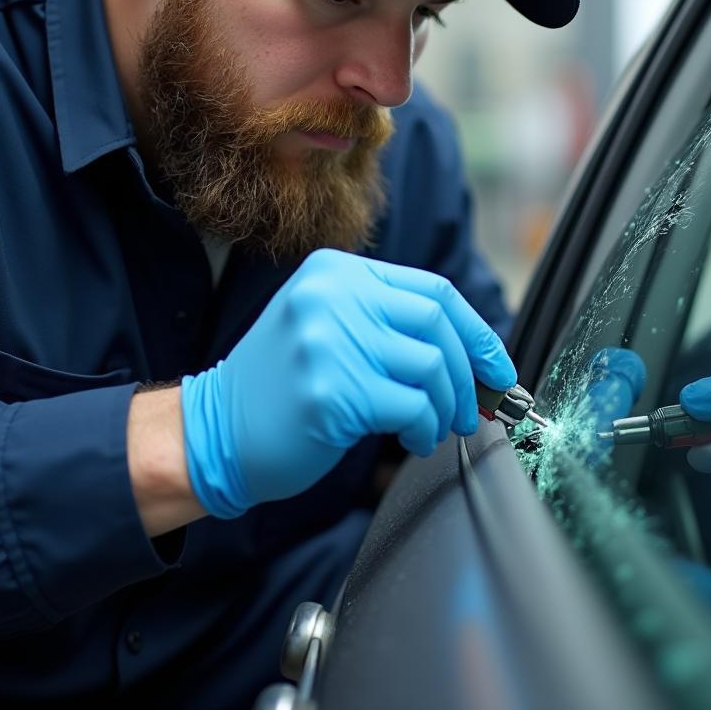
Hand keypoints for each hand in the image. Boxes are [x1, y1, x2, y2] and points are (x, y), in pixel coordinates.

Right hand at [181, 249, 516, 518]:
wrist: (212, 431)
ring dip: (448, 405)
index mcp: (337, 273)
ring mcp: (330, 340)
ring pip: (430, 365)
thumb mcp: (329, 327)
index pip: (432, 291)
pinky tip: (414, 439)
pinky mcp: (332, 390)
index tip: (498, 366)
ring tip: (438, 426)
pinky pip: (412, 405)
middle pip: (437, 321)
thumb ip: (389, 323)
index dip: (476, 332)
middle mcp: (332, 296)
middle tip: (476, 406)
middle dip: (469, 370)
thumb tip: (474, 354)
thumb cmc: (284, 387)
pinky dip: (426, 427)